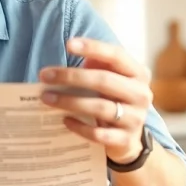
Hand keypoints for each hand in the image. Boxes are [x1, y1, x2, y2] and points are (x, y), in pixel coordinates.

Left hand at [39, 37, 151, 163]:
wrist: (128, 139)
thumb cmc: (113, 100)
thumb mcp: (110, 80)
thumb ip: (97, 65)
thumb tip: (73, 50)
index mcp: (137, 74)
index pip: (116, 55)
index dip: (93, 48)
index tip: (68, 44)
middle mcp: (141, 94)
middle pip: (104, 80)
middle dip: (71, 76)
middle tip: (44, 76)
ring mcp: (135, 119)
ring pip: (100, 107)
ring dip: (69, 101)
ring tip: (46, 98)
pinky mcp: (125, 140)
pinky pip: (98, 133)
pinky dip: (79, 127)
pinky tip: (64, 120)